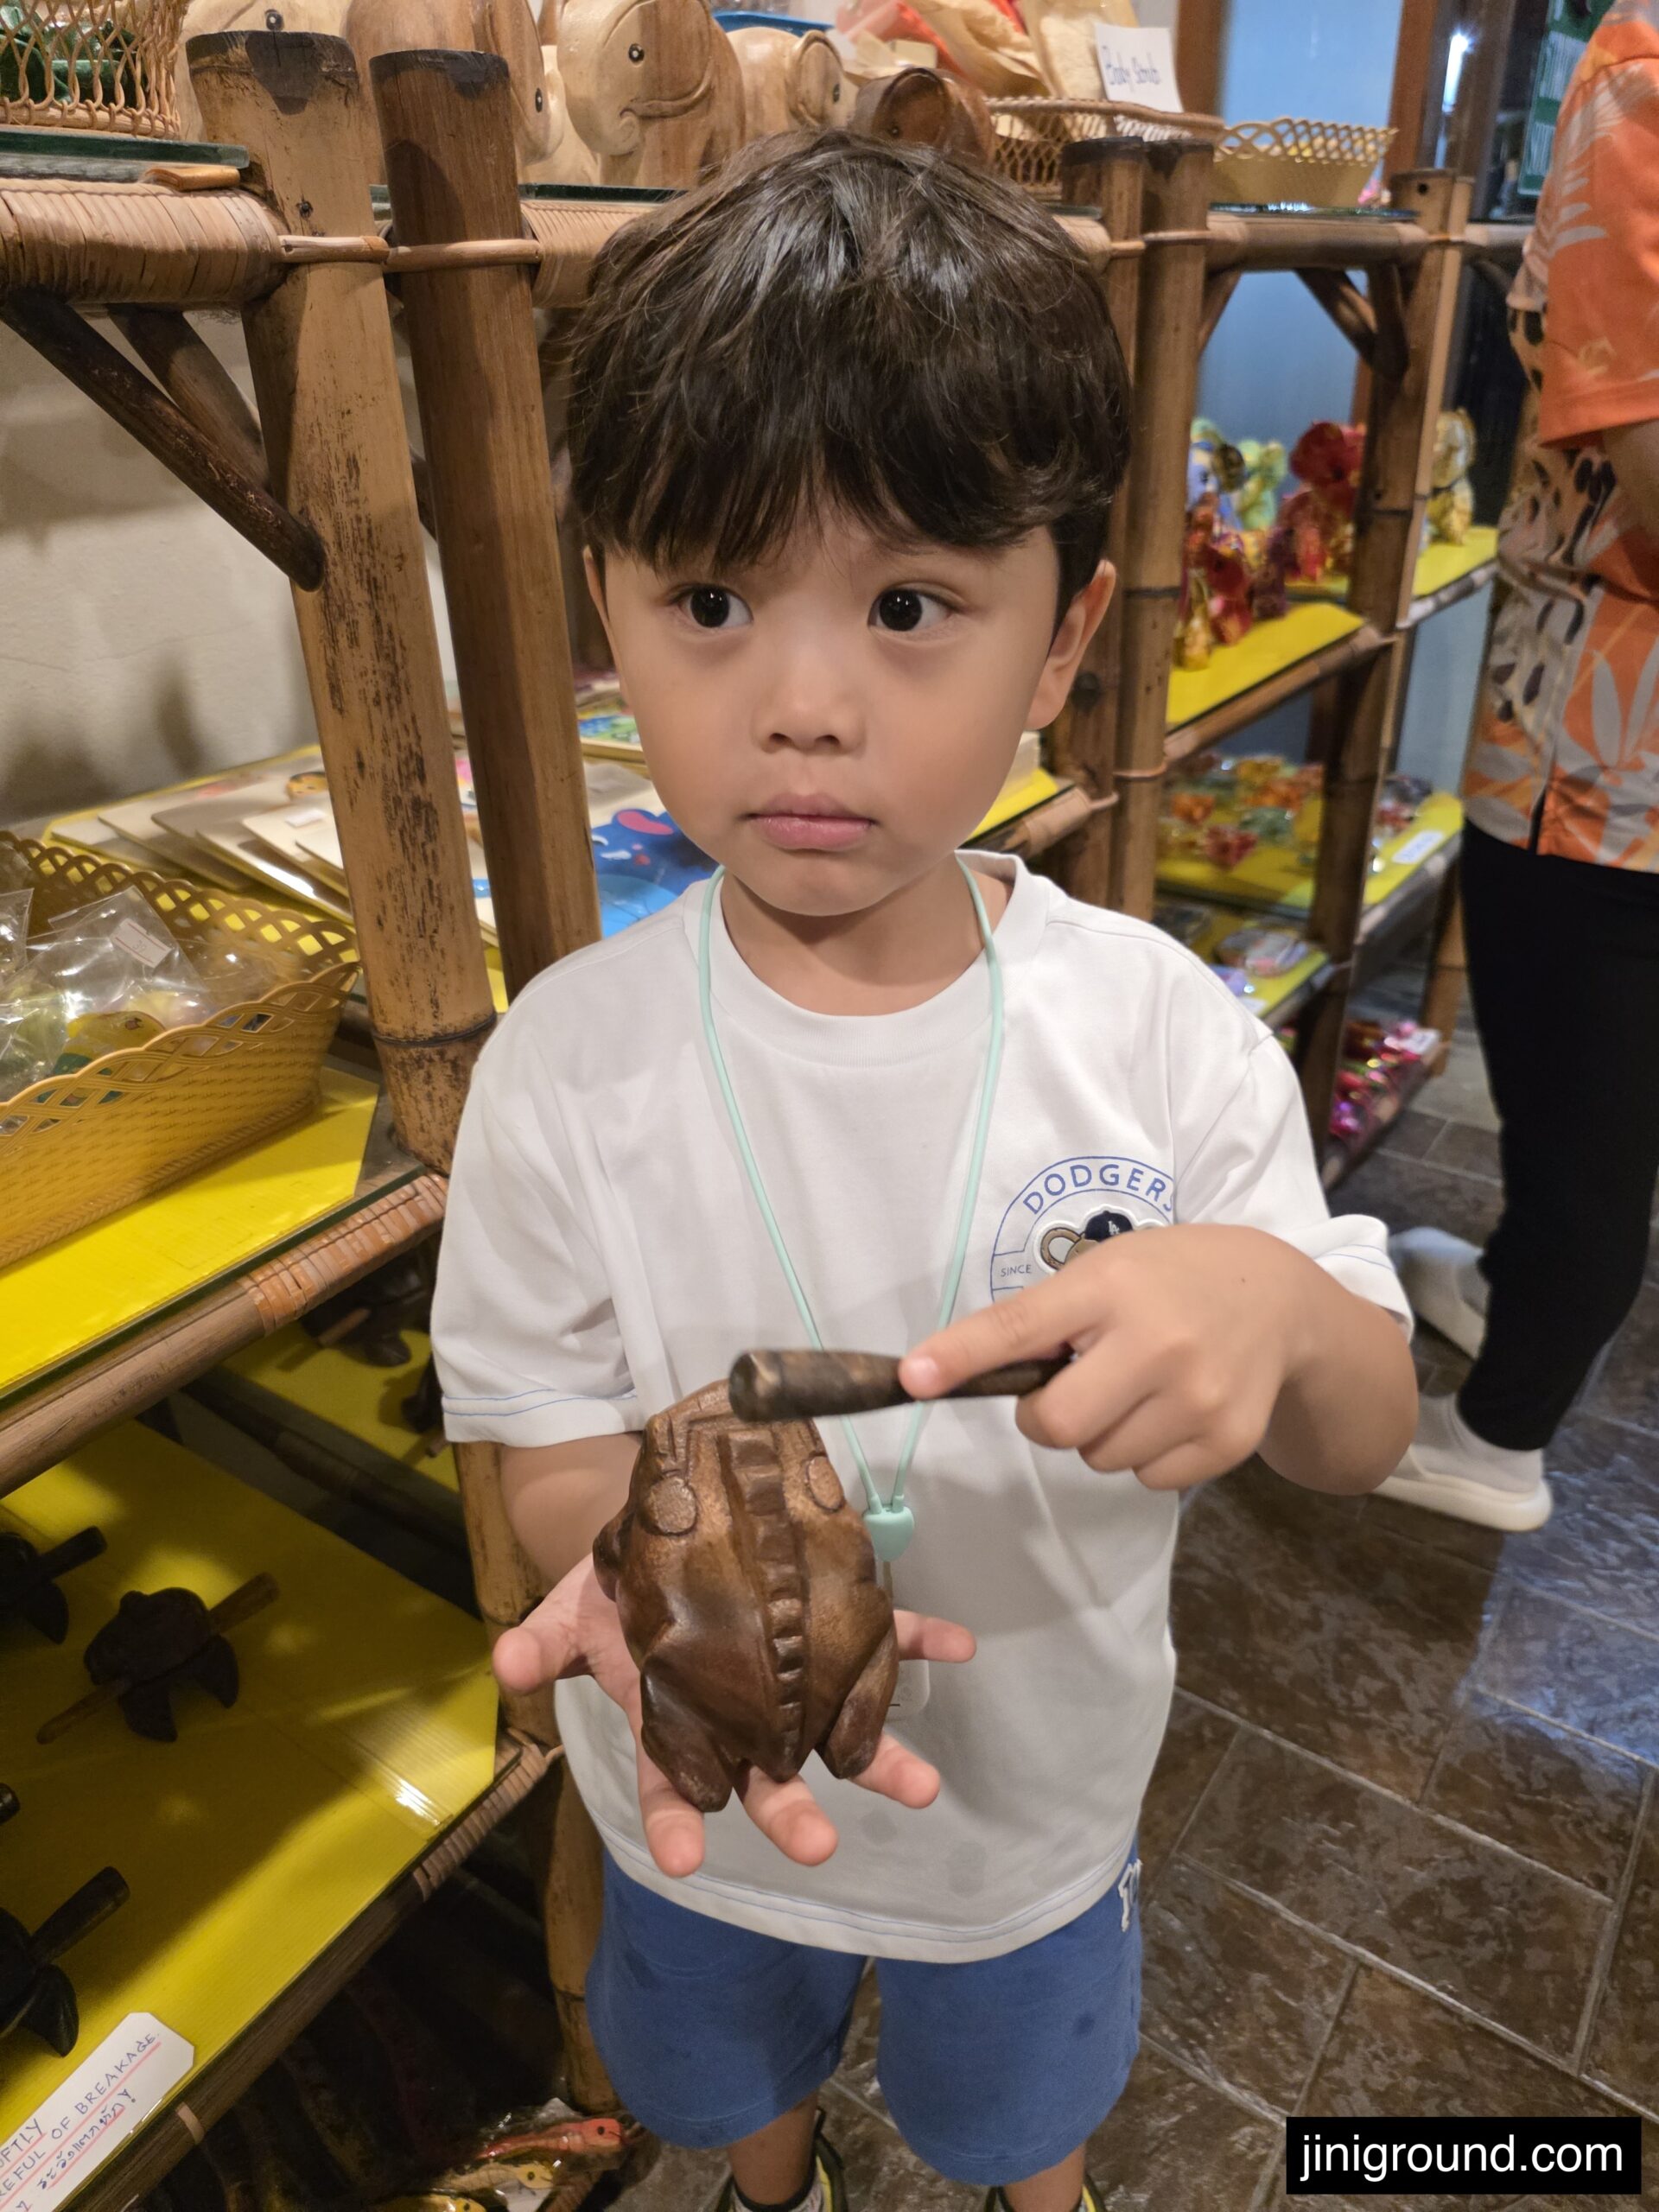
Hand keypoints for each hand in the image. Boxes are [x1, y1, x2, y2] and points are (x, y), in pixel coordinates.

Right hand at [493, 1555, 974, 1877]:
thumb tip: (503, 1662)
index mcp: (671, 1720)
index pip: (670, 1784)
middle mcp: (737, 1713)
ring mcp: (788, 1673)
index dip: (674, 1822)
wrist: (663, 1536)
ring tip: (924, 1786)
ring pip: (834, 1722)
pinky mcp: (826, 1622)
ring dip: (879, 1752)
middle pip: (765, 1774)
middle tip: (821, 1844)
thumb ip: (541, 1645)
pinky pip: (879, 1633)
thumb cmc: (611, 1593)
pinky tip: (958, 1646)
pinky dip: (918, 1640)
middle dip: (790, 1812)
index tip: (684, 1864)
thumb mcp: (566, 1615)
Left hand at [901, 1224, 1317, 1490]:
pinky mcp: (1227, 1441)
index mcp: (1112, 1288)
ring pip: (1100, 1458)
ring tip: (1136, 1386)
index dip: (962, 1355)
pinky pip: (1147, 1478)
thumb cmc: (1168, 1279)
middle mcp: (1158, 1343)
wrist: (1276, 1300)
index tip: (913, 1378)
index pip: (1020, 1327)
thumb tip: (942, 1371)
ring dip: (1101, 1435)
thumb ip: (1037, 1318)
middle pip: (1057, 1425)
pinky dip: (1144, 1454)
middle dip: (1049, 1416)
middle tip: (1075, 1383)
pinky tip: (1170, 1409)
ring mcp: (1199, 1397)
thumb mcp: (1104, 1271)